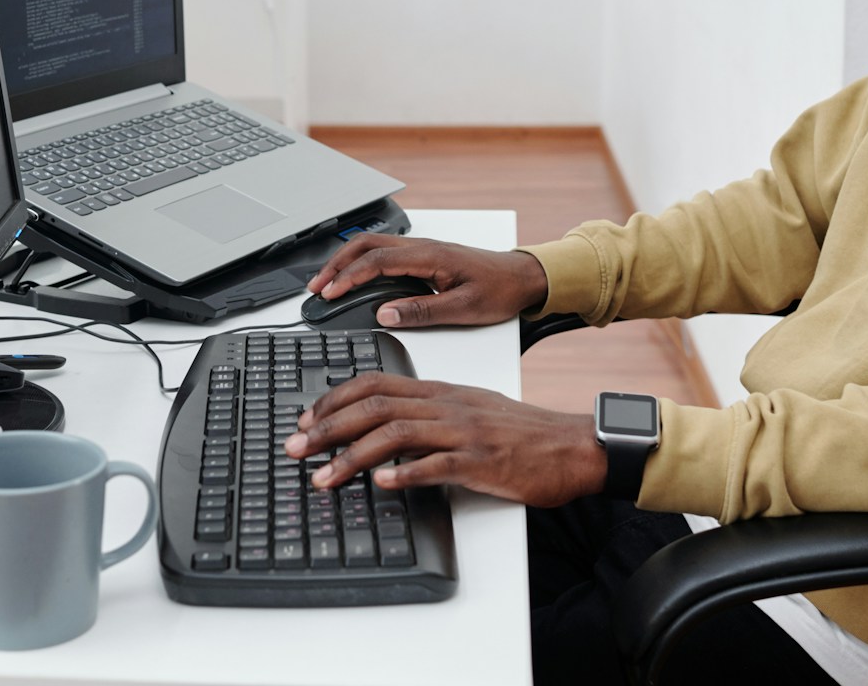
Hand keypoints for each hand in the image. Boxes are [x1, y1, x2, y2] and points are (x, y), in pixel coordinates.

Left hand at [283, 374, 605, 507]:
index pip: (375, 383)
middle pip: (374, 406)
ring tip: (325, 476)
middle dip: (327, 427)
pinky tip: (382, 485)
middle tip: (296, 447)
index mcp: (440, 391)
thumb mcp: (469, 409)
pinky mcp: (480, 461)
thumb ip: (428, 414)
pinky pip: (436, 465)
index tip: (306, 419)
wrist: (571, 446)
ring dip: (352, 456)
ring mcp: (462, 431)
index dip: (334, 399)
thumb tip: (385, 427)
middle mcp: (446, 405)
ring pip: (395, 434)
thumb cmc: (521, 431)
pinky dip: (405, 474)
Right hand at [305, 234, 548, 327]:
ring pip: (372, 245)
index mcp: (430, 256)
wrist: (524, 278)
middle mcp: (422, 247)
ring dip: (345, 261)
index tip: (329, 293)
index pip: (376, 260)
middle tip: (315, 288)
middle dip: (336, 264)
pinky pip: (383, 252)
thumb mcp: (464, 309)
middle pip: (365, 244)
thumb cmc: (501, 291)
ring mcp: (422, 249)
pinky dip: (361, 262)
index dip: (348, 277)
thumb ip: (422, 312)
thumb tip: (385, 314)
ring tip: (326, 283)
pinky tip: (354, 278)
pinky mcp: (424, 256)